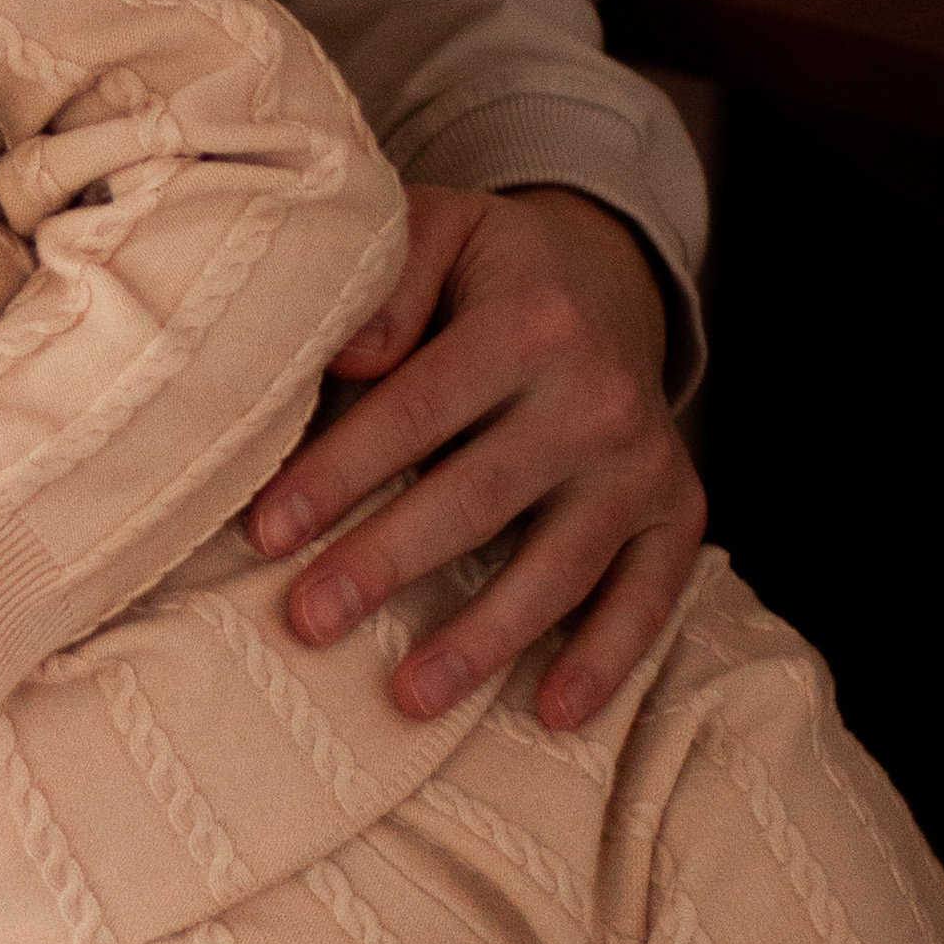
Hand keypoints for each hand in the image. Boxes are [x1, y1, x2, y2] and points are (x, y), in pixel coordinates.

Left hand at [243, 184, 697, 732]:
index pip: (416, 410)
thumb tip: (346, 358)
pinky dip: (607, 658)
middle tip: (309, 620)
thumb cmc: (489, 268)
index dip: (338, 473)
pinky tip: (553, 713)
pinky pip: (648, 596)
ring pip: (558, 565)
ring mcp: (643, 462)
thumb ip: (388, 283)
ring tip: (408, 697)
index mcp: (531, 321)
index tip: (266, 530)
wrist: (606, 276)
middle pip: (478, 497)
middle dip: (386, 563)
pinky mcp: (678, 510)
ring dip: (483, 639)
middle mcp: (599, 396)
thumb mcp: (439, 229)